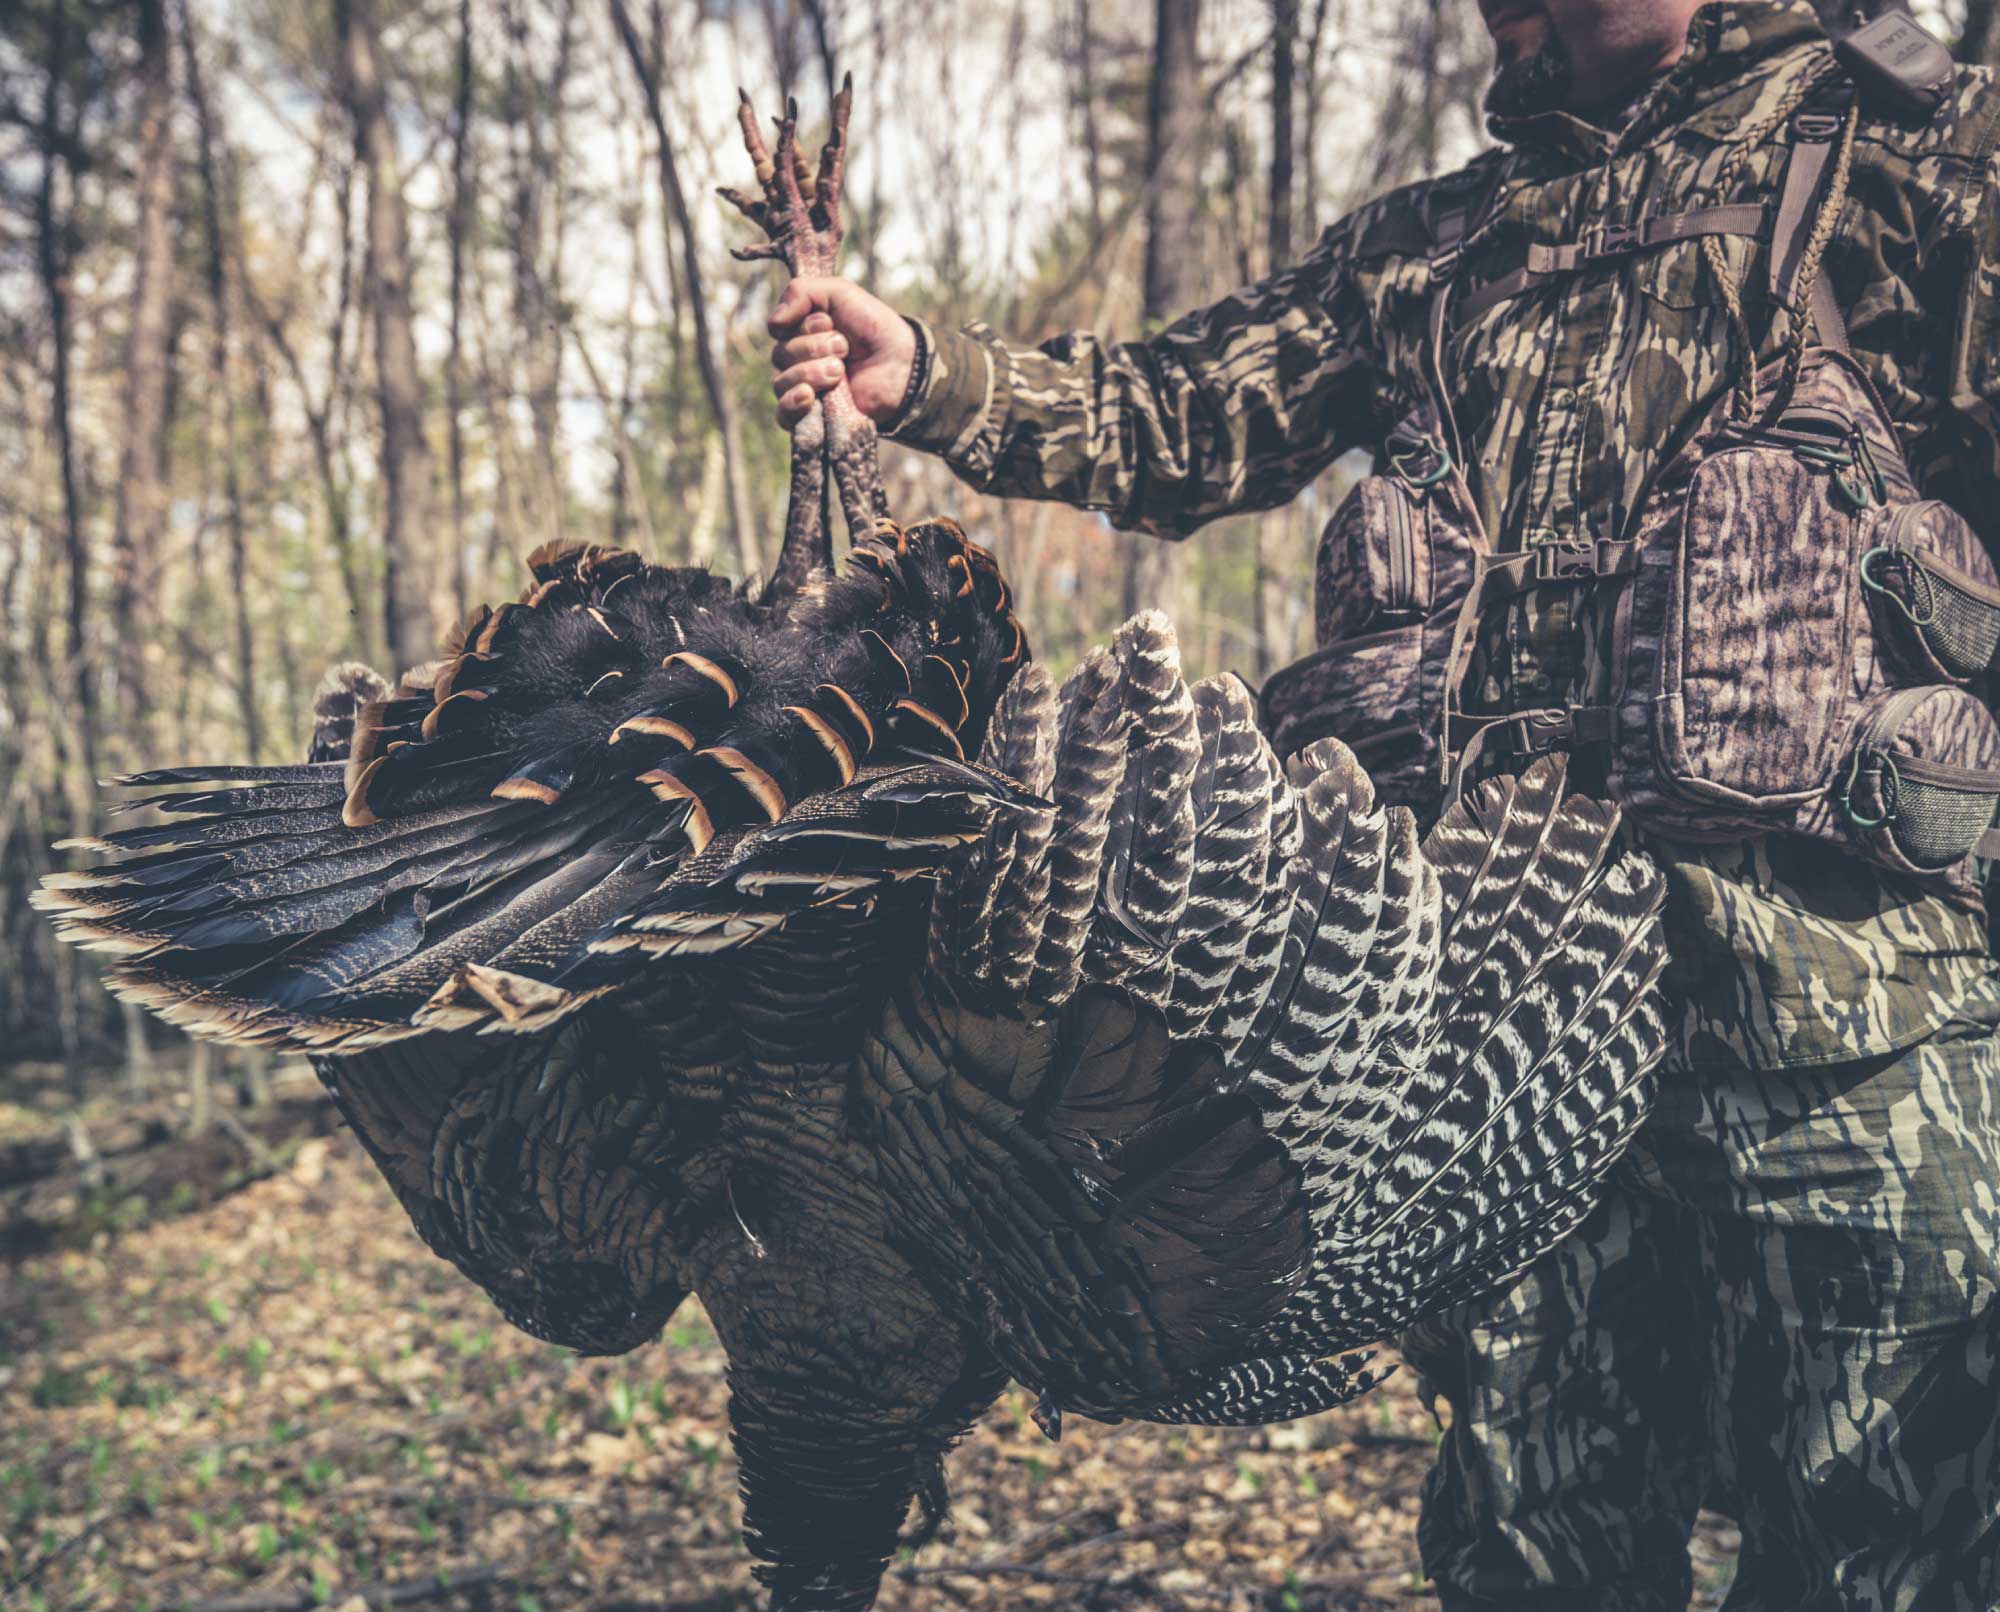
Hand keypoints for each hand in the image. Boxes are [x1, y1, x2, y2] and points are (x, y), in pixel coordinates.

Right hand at [769, 276, 915, 430]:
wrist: (902, 363)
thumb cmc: (872, 327)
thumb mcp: (839, 293)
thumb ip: (801, 292)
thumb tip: (773, 324)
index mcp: (798, 333)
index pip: (778, 331)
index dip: (804, 326)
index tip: (831, 323)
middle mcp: (796, 361)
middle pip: (780, 356)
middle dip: (814, 348)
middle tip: (844, 348)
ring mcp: (803, 390)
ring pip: (781, 383)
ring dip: (812, 372)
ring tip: (841, 371)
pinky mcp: (812, 417)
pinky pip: (783, 416)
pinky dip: (792, 404)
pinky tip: (809, 396)